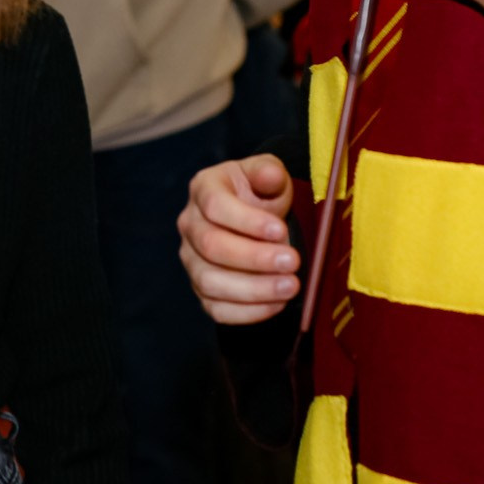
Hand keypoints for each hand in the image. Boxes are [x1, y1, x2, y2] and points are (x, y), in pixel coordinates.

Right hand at [178, 155, 302, 324]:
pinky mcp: (202, 290)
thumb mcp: (268, 173)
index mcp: (203, 190)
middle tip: (293, 262)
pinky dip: (247, 312)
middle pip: (212, 246)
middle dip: (255, 258)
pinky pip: (216, 309)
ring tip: (291, 286)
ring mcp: (192, 260)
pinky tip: (277, 304)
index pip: (215, 206)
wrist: (256, 218)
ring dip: (254, 289)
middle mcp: (190, 225)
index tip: (280, 231)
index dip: (247, 221)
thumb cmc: (261, 193)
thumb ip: (269, 171)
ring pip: (210, 282)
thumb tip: (271, 174)